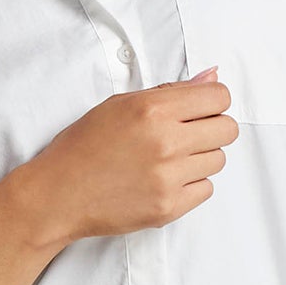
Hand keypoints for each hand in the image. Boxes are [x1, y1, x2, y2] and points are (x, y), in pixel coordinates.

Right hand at [12, 66, 236, 246]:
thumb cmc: (84, 146)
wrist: (58, 194)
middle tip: (185, 136)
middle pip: (227, 129)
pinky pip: (206, 189)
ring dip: (200, 158)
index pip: (220, 97)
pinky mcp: (168, 208)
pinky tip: (164, 181)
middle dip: (211, 129)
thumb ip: (171, 91)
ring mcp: (168, 178)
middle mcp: (165, 141)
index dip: (212, 103)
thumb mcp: (121, 105)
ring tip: (168, 160)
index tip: (198, 111)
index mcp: (153, 109)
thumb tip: (212, 76)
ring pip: (219, 161)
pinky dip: (190, 185)